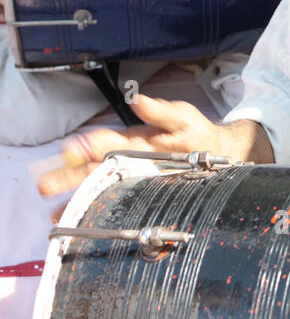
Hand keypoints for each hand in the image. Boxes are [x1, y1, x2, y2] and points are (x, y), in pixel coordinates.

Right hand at [36, 93, 230, 197]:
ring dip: (74, 196)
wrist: (216, 151)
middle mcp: (124, 158)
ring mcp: (129, 174)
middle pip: (90, 167)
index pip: (102, 142)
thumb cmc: (195, 132)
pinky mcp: (137, 188)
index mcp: (131, 139)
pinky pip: (111, 197)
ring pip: (95, 185)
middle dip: (66, 176)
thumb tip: (137, 100)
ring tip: (54, 211)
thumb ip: (159, 112)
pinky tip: (78, 218)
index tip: (69, 153)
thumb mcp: (181, 117)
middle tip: (43, 186)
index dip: (85, 147)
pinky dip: (93, 207)